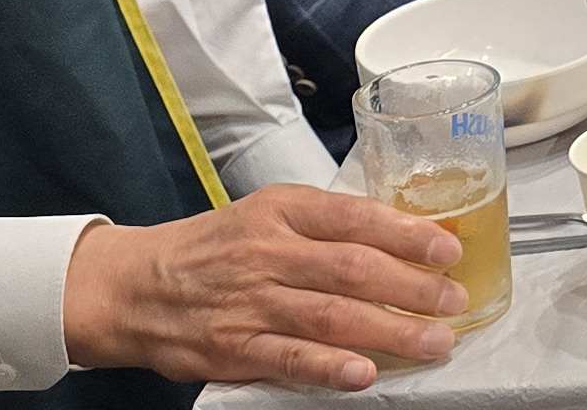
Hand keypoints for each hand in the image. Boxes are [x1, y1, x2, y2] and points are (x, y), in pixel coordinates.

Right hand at [60, 184, 466, 387]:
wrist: (133, 286)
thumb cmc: (210, 249)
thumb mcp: (263, 214)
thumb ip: (323, 224)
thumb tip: (398, 236)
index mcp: (280, 212)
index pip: (353, 216)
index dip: (406, 233)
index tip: (446, 249)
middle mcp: (267, 253)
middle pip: (352, 267)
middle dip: (413, 286)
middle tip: (453, 300)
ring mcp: (250, 302)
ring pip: (331, 315)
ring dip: (390, 329)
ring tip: (434, 341)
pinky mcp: (234, 347)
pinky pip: (288, 358)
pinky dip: (329, 367)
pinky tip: (364, 373)